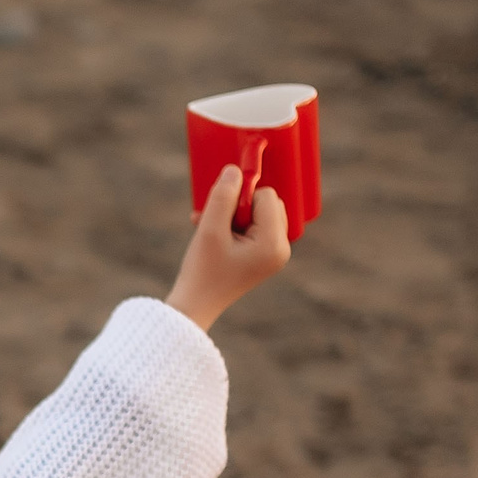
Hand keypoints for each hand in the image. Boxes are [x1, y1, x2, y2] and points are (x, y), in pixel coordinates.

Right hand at [167, 165, 292, 330]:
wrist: (195, 306)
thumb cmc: (202, 271)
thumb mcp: (209, 229)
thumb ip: (223, 196)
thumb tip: (235, 170)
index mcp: (274, 244)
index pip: (266, 196)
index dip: (240, 199)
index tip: (221, 217)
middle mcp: (281, 249)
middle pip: (269, 202)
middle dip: (241, 206)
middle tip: (218, 226)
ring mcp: (275, 255)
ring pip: (262, 212)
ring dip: (236, 215)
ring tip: (214, 232)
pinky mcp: (266, 257)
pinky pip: (258, 225)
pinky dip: (237, 225)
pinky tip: (216, 236)